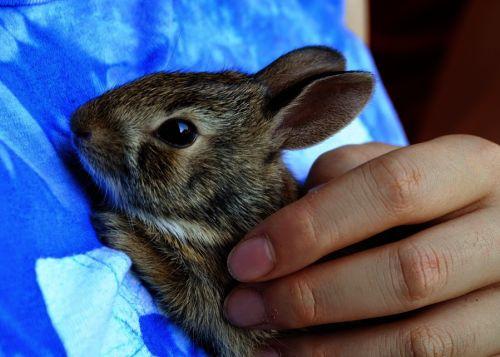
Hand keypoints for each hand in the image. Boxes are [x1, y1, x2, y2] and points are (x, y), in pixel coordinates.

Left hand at [224, 135, 499, 355]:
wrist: (487, 235)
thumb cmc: (425, 196)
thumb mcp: (393, 168)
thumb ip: (345, 178)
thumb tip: (279, 229)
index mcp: (471, 168)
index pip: (391, 189)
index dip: (310, 228)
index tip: (245, 261)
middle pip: (408, 272)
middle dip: (312, 296)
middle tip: (245, 307)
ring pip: (423, 339)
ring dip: (331, 348)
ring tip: (269, 345)